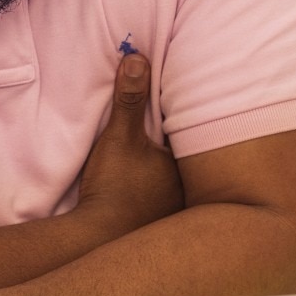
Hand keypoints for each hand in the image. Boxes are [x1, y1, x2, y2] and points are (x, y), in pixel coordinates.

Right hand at [76, 52, 182, 232]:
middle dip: (190, 141)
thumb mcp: (120, 137)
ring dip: (176, 165)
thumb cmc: (116, 187)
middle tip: (186, 119)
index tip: (196, 96)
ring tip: (167, 148)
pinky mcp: (160, 220)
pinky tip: (152, 180)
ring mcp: (177, 207)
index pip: (199, 133)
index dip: (196, 116)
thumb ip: (130, 99)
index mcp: (189, 166)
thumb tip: (136, 58)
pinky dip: (164, 184)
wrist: (96, 237)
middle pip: (193, 155)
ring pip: (182, 176)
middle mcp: (191, 188)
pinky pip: (168, 193)